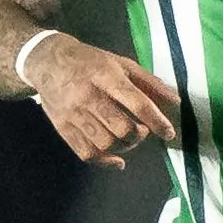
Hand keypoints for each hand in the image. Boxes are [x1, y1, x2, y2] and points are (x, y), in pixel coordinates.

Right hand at [23, 33, 177, 169]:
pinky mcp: (62, 127)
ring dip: (125, 147)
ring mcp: (73, 114)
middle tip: (142, 130)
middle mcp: (88, 96)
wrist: (46, 61)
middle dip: (139, 135)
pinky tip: (117, 160)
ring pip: (105, 143)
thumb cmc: (91, 62)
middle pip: (121, 128)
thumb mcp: (121, 63)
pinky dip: (105, 161)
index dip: (157, 121)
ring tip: (128, 138)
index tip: (169, 132)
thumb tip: (175, 102)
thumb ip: (149, 83)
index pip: (137, 103)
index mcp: (106, 76)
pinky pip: (86, 153)